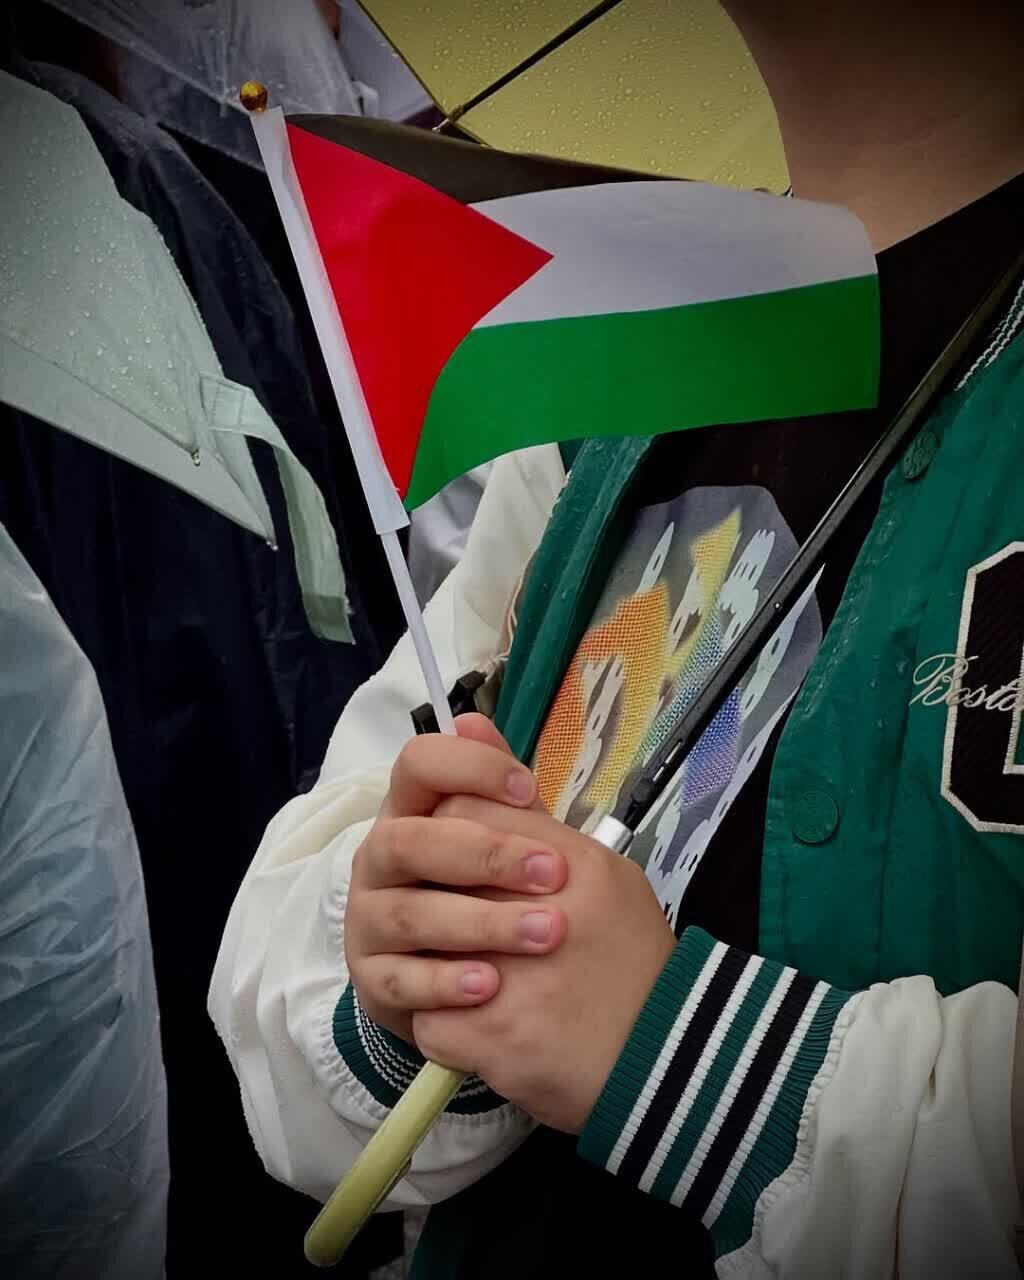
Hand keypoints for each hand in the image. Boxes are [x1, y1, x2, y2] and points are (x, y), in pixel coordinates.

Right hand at [345, 716, 568, 1043]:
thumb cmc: (486, 892)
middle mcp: (378, 858)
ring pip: (410, 913)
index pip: (416, 764)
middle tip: (555, 873)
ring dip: (482, 922)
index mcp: (409, 811)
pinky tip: (493, 985)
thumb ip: (493, 787)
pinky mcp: (371, 981)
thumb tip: (473, 721)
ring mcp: (368, 920)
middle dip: (487, 854)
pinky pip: (401, 981)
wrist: (467, 980)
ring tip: (545, 934)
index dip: (469, 768)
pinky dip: (447, 982)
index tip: (527, 790)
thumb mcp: (501, 838)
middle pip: (410, 841)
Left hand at [412, 797, 675, 1133]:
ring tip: (467, 981)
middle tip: (457, 929)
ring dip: (436, 968)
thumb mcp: (601, 875)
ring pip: (422, 951)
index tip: (462, 867)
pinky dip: (447, 1029)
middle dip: (437, 904)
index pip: (464, 812)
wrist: (668, 1056)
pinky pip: (429, 1021)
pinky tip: (478, 1030)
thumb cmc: (629, 959)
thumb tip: (474, 738)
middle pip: (437, 877)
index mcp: (570, 864)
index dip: (451, 836)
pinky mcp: (492, 1037)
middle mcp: (538, 912)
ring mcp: (511, 978)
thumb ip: (532, 821)